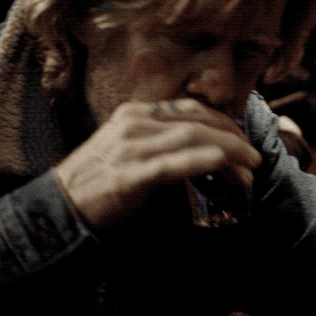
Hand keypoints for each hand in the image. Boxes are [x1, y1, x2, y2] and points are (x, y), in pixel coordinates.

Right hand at [53, 98, 261, 229]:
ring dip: (228, 152)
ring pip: (191, 138)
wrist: (61, 206)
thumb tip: (198, 146)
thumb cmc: (98, 179)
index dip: (221, 122)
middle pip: (196, 121)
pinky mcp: (130, 174)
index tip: (241, 138)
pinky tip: (222, 163)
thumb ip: (158, 140)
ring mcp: (132, 146)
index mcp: (135, 114)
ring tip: (250, 169)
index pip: (189, 109)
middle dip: (232, 137)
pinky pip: (173, 163)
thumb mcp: (127, 147)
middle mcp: (135, 123)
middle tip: (253, 156)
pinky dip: (202, 160)